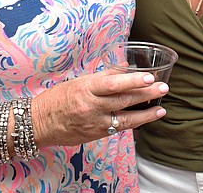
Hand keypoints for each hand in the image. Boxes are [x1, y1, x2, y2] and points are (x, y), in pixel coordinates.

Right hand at [31, 69, 167, 146]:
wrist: (38, 123)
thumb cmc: (57, 98)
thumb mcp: (79, 81)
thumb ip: (104, 75)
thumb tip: (126, 67)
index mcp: (86, 88)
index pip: (112, 84)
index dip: (132, 81)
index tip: (149, 77)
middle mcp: (91, 106)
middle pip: (123, 99)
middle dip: (145, 94)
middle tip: (163, 87)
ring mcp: (94, 123)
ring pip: (125, 118)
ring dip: (145, 113)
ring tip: (161, 108)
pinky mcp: (96, 134)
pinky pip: (119, 128)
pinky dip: (134, 123)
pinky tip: (146, 118)